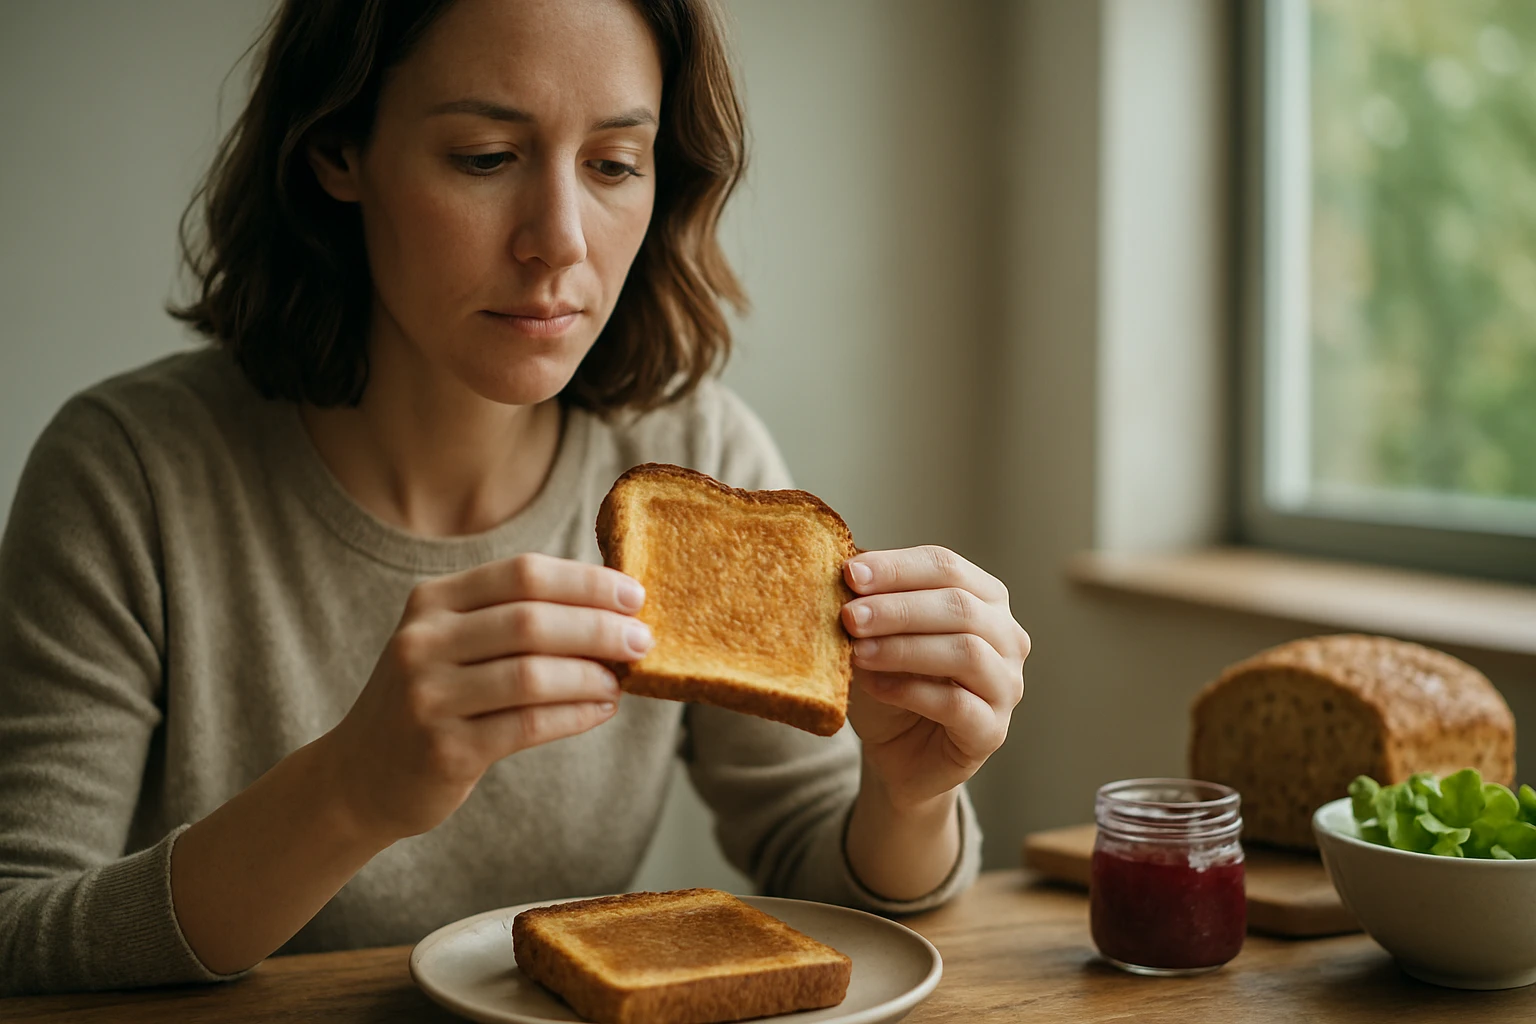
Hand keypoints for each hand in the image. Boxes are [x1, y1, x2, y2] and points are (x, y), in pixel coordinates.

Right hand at [320, 553, 652, 842]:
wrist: (361, 774)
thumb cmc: (433, 698)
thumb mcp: (453, 641)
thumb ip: (514, 618)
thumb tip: (613, 607)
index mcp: (433, 600)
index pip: (523, 573)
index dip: (586, 582)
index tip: (634, 595)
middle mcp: (423, 641)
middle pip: (531, 620)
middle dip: (598, 628)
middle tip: (643, 639)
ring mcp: (428, 696)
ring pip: (532, 675)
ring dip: (590, 675)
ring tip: (621, 680)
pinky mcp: (442, 749)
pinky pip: (526, 725)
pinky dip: (574, 715)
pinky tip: (601, 710)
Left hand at [841, 545, 1028, 811]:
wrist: (898, 753)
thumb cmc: (890, 681)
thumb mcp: (875, 633)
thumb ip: (868, 597)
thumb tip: (841, 557)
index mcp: (984, 597)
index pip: (945, 566)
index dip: (896, 567)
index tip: (849, 574)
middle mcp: (1007, 636)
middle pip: (958, 606)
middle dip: (897, 608)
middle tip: (848, 616)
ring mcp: (1006, 684)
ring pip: (965, 652)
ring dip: (903, 648)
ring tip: (856, 652)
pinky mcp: (993, 730)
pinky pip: (957, 704)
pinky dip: (910, 691)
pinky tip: (874, 687)